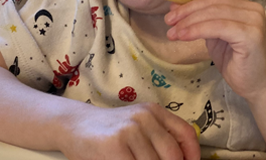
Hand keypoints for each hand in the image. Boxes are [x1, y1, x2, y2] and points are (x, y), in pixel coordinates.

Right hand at [61, 103, 199, 159]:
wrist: (73, 124)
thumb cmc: (109, 131)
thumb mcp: (138, 125)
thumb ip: (159, 138)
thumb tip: (182, 159)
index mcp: (155, 112)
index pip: (186, 133)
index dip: (192, 154)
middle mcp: (145, 118)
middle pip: (172, 155)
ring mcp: (130, 131)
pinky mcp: (114, 146)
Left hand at [165, 0, 265, 98]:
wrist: (255, 84)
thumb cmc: (235, 61)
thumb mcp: (213, 35)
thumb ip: (200, 19)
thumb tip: (175, 5)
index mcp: (244, 5)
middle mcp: (252, 9)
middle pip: (213, 1)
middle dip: (187, 10)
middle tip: (169, 21)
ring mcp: (253, 21)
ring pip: (214, 13)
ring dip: (189, 21)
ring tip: (173, 32)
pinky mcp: (250, 34)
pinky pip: (218, 27)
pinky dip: (197, 30)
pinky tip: (184, 36)